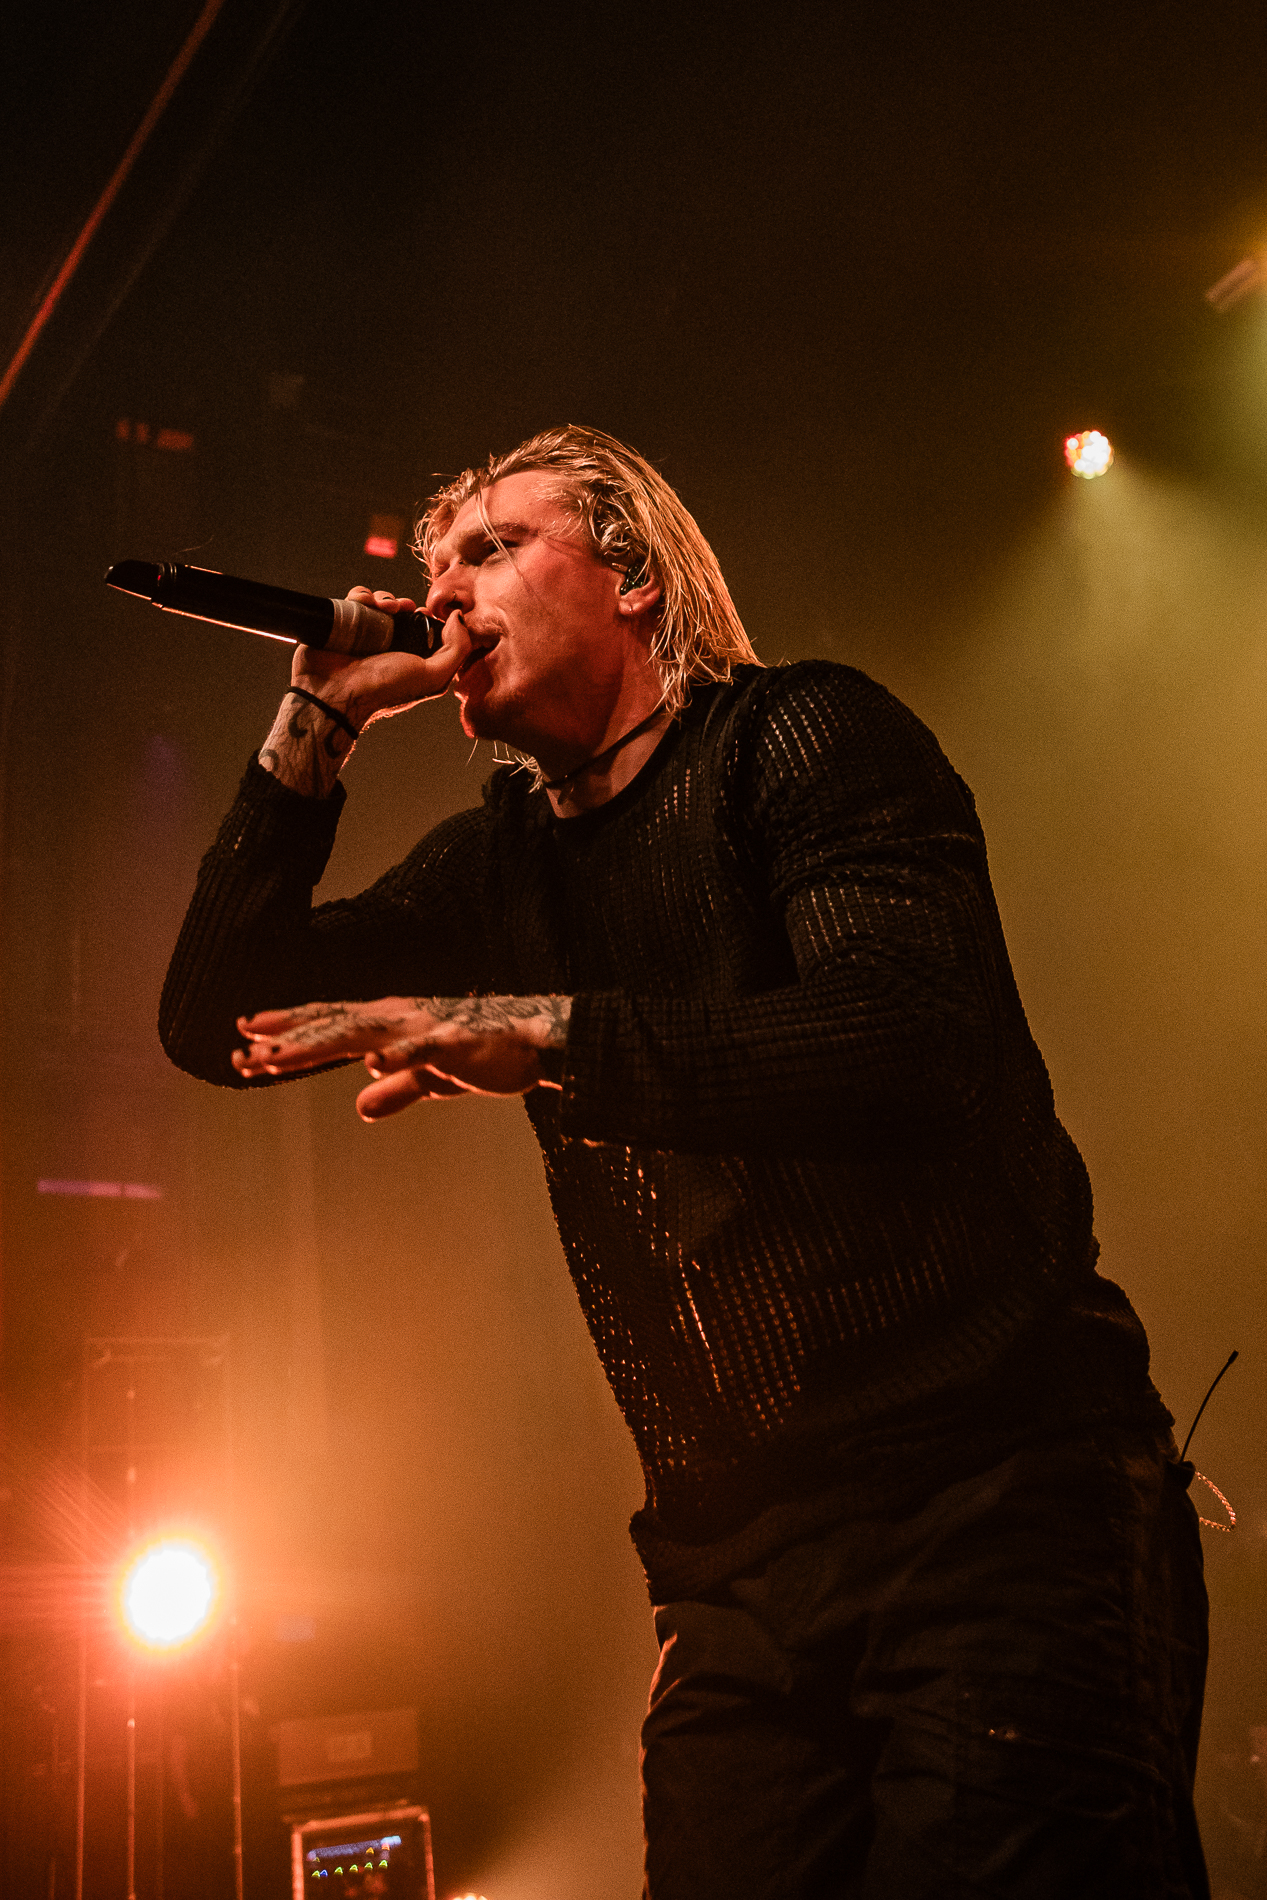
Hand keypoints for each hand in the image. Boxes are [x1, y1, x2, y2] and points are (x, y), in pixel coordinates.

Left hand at [232, 994, 570, 1120]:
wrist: (536, 1044)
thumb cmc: (484, 1056)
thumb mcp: (432, 1080)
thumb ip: (396, 1090)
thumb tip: (361, 1105)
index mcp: (392, 1025)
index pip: (330, 1025)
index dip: (289, 1030)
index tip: (245, 1038)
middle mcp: (399, 1019)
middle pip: (333, 1026)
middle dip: (287, 1038)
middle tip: (242, 1046)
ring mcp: (425, 1028)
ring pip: (361, 1034)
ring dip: (318, 1043)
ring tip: (279, 1056)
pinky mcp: (455, 1043)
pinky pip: (422, 1050)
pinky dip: (397, 1057)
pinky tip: (371, 1066)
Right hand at [259, 590, 472, 796]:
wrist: (335, 692)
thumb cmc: (383, 689)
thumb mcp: (431, 676)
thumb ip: (456, 650)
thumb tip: (459, 618)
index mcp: (413, 658)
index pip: (426, 628)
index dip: (428, 616)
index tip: (423, 612)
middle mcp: (390, 646)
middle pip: (402, 611)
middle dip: (404, 604)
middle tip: (401, 608)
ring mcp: (366, 634)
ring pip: (380, 602)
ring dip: (384, 598)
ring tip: (381, 608)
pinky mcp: (345, 624)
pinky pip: (356, 600)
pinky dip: (361, 596)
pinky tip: (363, 604)